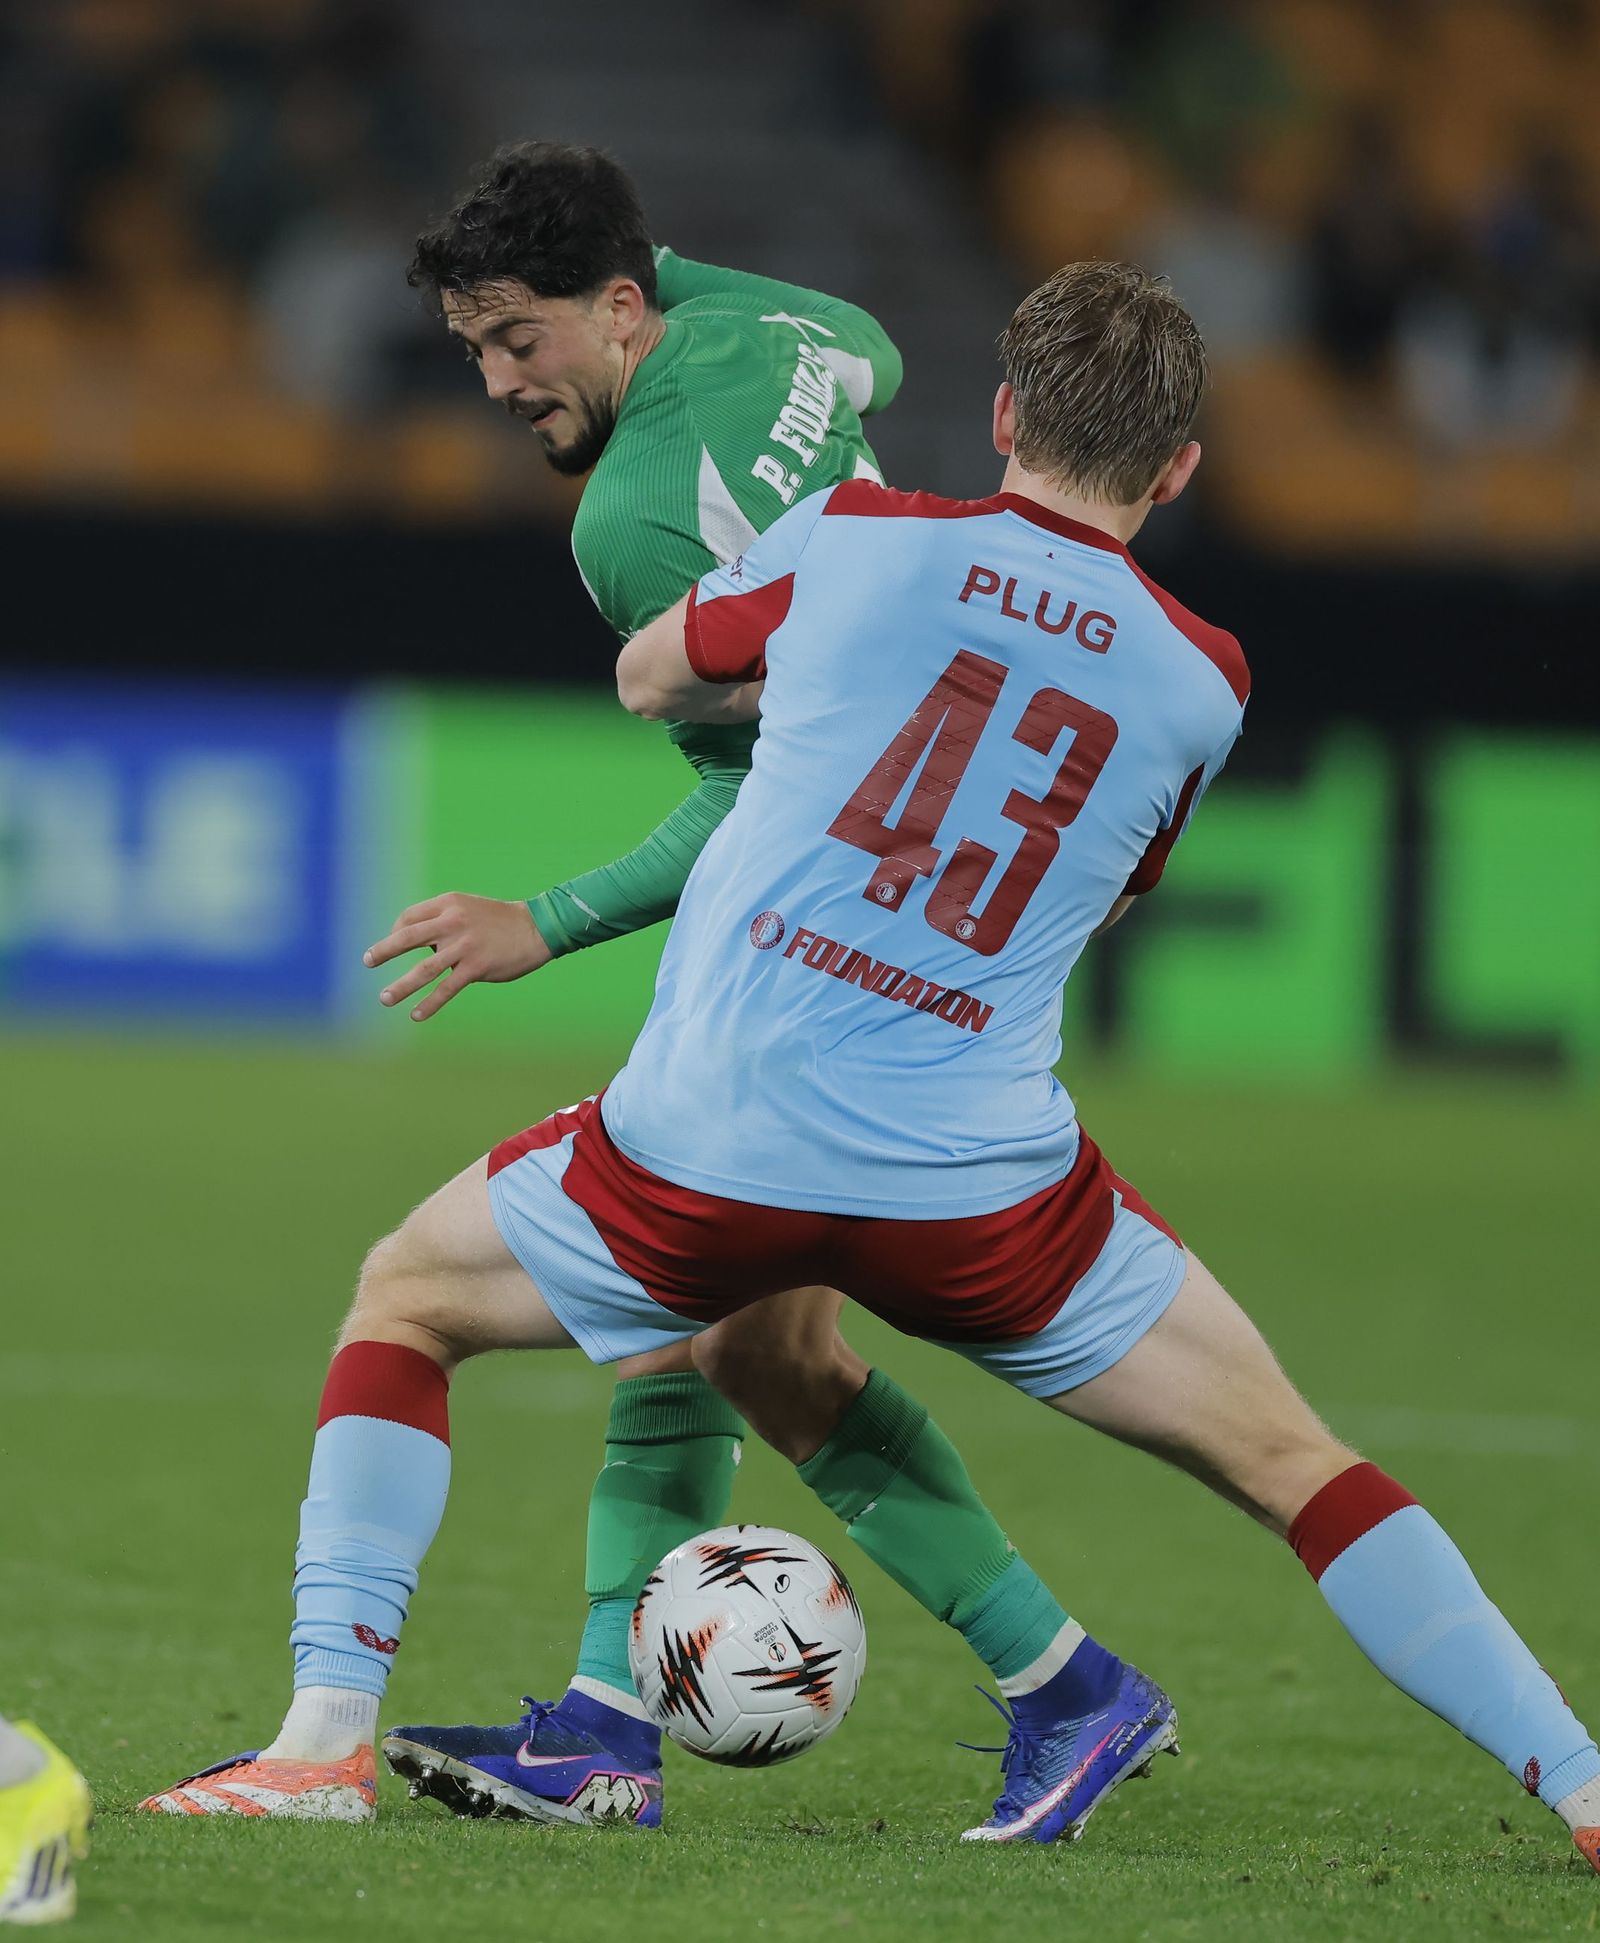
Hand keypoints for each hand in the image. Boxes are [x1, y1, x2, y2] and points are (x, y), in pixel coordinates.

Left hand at [363, 893, 552, 1021]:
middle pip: (407, 937)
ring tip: (385, 998)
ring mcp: (463, 946)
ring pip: (423, 970)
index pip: (409, 917)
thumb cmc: (499, 921)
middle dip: (383, 951)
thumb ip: (444, 923)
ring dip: (401, 986)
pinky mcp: (476, 967)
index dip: (395, 931)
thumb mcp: (468, 909)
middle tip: (367, 961)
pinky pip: (446, 988)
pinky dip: (429, 1003)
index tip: (391, 945)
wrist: (536, 928)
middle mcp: (452, 922)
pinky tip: (415, 1014)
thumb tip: (423, 948)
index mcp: (448, 904)